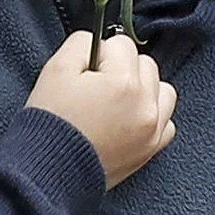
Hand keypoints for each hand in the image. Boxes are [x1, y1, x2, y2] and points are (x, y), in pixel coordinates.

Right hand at [26, 31, 179, 189]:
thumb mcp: (56, 69)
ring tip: (115, 102)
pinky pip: (166, 122)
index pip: (122, 44)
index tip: (84, 72)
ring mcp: (152, 129)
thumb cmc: (51, 122)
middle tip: (95, 88)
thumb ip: (81, 44)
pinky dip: (152, 116)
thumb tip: (97, 42)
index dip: (99, 54)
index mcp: (124, 83)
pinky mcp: (151, 149)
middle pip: (146, 65)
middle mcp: (146, 105)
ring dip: (143, 90)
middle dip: (122, 69)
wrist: (48, 172)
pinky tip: (128, 120)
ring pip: (162, 91)